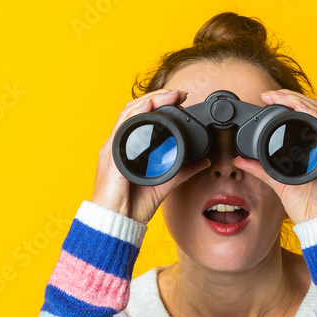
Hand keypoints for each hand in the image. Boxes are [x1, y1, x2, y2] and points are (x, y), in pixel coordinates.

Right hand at [90, 89, 212, 223]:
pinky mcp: (112, 156)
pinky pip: (123, 128)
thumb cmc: (132, 205)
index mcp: (128, 149)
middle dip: (157, 97)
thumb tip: (204, 161)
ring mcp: (114, 149)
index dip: (159, 104)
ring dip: (149, 100)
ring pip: (128, 113)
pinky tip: (149, 106)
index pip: (141, 117)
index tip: (180, 99)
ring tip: (169, 95)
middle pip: (135, 110)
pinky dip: (136, 114)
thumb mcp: (164, 182)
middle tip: (179, 94)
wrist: (116, 222)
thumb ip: (183, 170)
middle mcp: (119, 145)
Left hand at [231, 89, 316, 223]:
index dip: (290, 102)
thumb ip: (260, 168)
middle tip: (271, 94)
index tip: (269, 98)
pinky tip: (298, 111)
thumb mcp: (278, 181)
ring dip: (299, 101)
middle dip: (292, 96)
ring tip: (280, 97)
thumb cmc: (307, 205)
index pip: (306, 116)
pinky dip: (311, 117)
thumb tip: (238, 160)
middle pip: (314, 109)